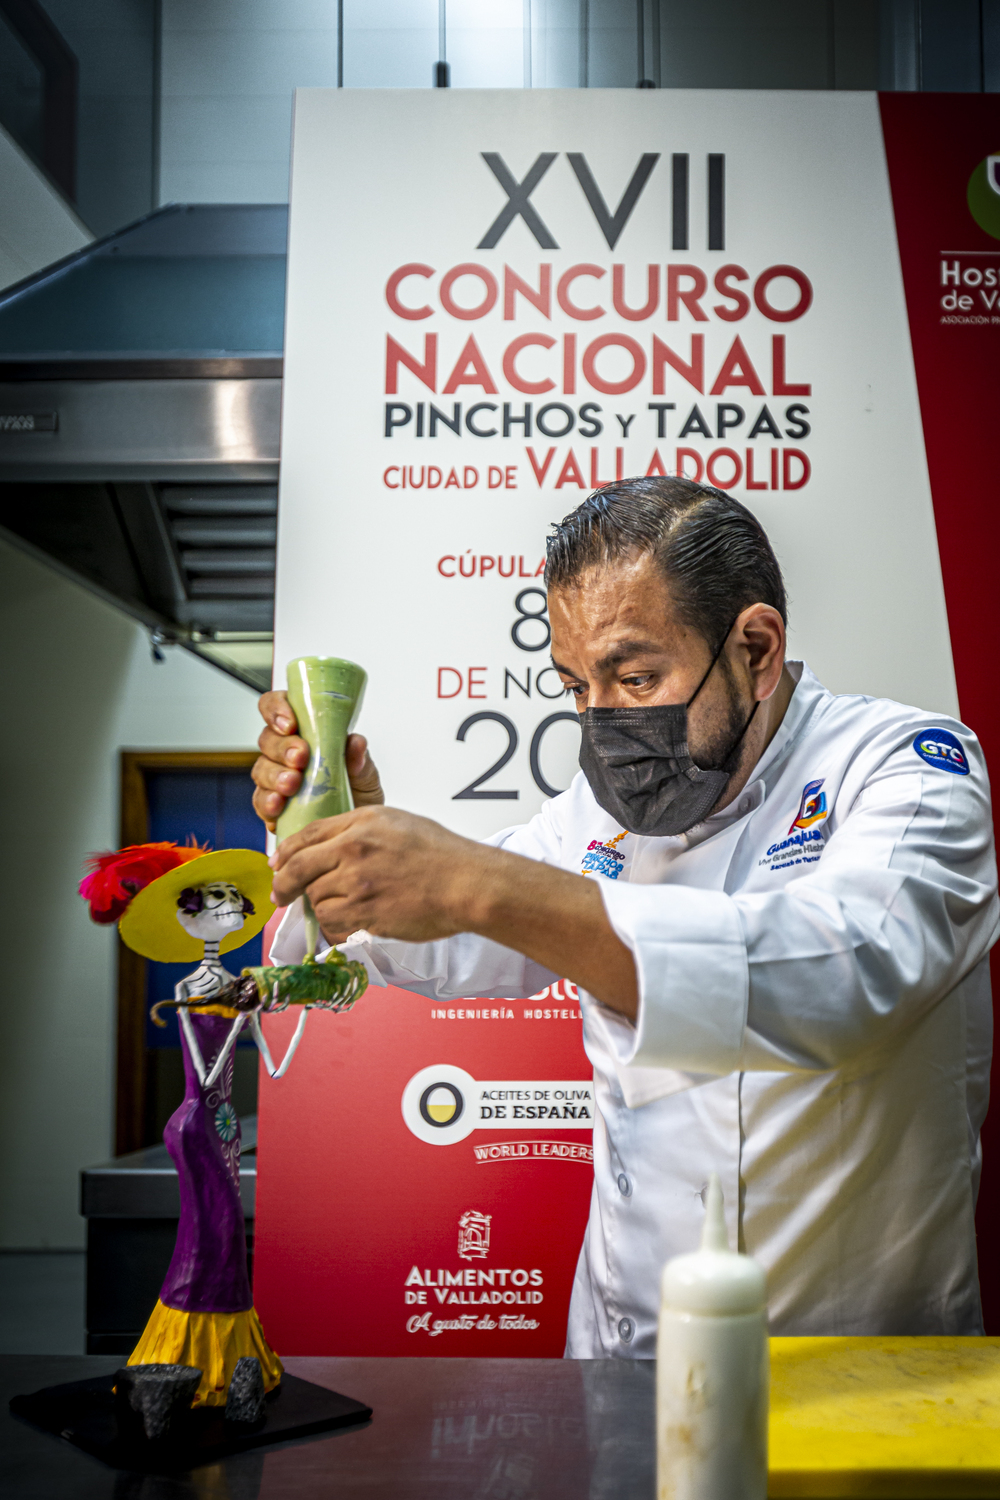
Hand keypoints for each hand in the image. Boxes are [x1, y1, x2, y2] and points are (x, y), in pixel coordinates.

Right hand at [251, 690, 383, 831]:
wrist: (357, 829)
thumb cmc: (357, 791)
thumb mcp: (366, 772)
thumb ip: (359, 756)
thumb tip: (355, 743)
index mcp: (305, 731)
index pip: (278, 706)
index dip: (277, 710)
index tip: (290, 724)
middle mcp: (284, 751)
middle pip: (268, 739)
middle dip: (282, 748)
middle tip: (300, 757)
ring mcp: (275, 778)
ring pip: (261, 769)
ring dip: (275, 775)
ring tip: (292, 785)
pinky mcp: (271, 805)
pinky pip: (260, 801)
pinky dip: (267, 802)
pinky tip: (278, 805)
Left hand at [270, 805, 484, 943]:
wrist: (466, 883)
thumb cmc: (441, 855)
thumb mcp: (397, 823)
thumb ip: (359, 830)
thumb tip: (330, 846)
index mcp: (361, 823)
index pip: (307, 835)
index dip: (285, 852)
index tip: (278, 865)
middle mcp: (353, 849)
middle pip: (298, 868)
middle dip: (285, 885)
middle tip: (282, 896)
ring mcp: (357, 882)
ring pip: (315, 897)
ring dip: (321, 904)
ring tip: (343, 905)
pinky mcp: (364, 911)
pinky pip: (330, 921)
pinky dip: (334, 924)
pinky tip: (350, 920)